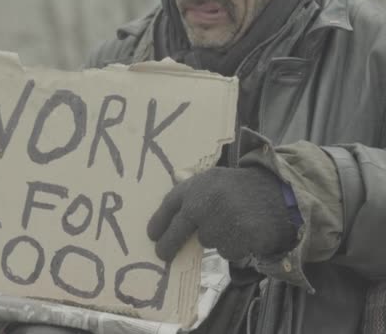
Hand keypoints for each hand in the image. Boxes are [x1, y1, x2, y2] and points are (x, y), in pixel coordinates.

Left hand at [147, 167, 298, 261]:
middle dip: (168, 245)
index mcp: (198, 184)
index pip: (169, 204)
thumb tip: (170, 203)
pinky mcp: (238, 237)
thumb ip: (194, 192)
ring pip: (207, 242)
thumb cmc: (244, 188)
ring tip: (234, 223)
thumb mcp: (216, 180)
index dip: (159, 222)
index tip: (152, 235)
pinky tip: (246, 232)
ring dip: (217, 239)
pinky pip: (228, 251)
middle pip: (178, 231)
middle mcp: (205, 201)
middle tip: (162, 254)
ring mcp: (221, 220)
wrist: (282, 193)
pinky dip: (235, 247)